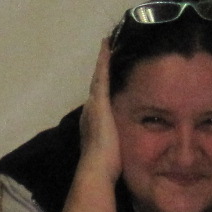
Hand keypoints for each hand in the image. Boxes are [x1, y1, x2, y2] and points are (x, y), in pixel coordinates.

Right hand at [77, 40, 122, 183]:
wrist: (96, 167)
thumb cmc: (106, 165)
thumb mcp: (112, 149)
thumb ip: (115, 143)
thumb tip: (120, 148)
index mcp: (94, 120)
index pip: (100, 98)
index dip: (102, 85)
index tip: (105, 74)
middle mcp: (91, 109)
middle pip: (97, 83)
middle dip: (102, 68)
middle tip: (106, 50)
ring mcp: (94, 103)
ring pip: (99, 76)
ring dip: (103, 60)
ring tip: (107, 44)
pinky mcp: (100, 100)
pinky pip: (102, 74)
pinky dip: (104, 60)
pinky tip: (107, 46)